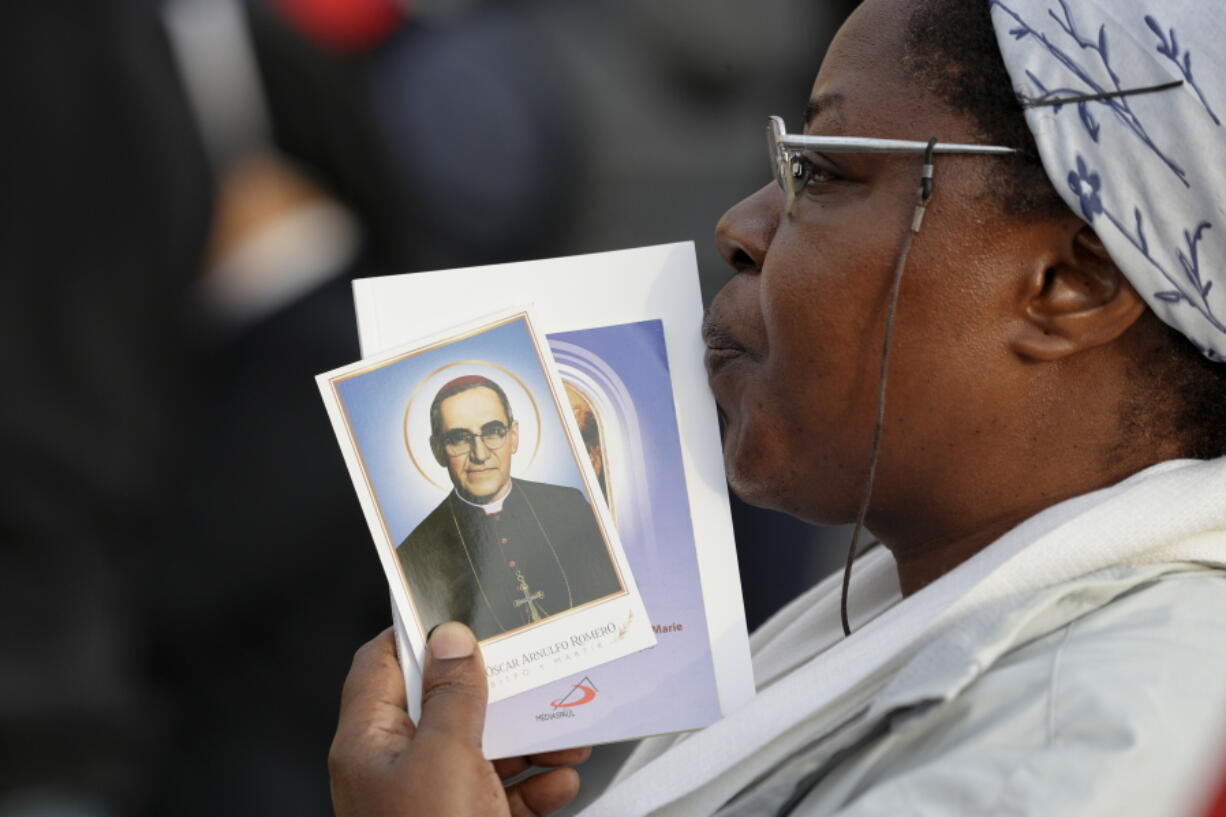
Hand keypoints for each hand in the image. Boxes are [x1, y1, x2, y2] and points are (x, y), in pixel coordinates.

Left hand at [329, 623, 591, 816]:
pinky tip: (560, 781)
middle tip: (530, 666)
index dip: (420, 632)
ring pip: (480, 749)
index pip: (383, 663)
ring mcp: (429, 803)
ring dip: (528, 739)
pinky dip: (535, 785)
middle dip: (495, 690)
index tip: (462, 610)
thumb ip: (453, 697)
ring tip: (564, 730)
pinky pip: (501, 793)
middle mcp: (395, 770)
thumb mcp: (445, 760)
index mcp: (369, 744)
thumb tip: (452, 640)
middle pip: (443, 705)